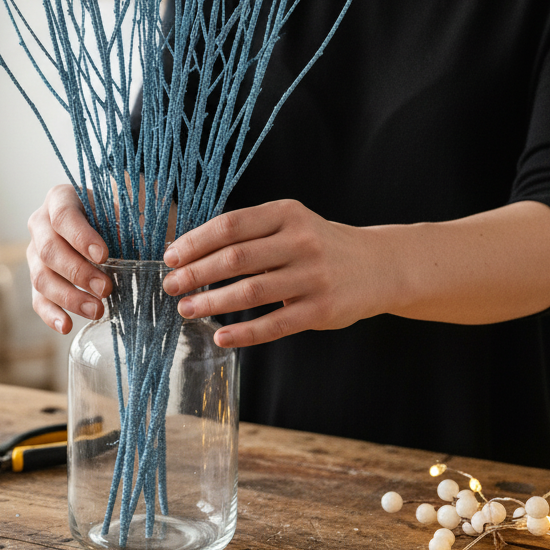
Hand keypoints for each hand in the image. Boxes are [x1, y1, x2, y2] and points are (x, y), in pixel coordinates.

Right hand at [26, 185, 110, 334]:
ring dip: (69, 297)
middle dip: (78, 272)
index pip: (62, 217)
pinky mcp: (36, 279)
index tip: (104, 256)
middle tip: (106, 288)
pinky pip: (37, 299)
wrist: (101, 225)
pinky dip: (51, 315)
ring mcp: (34, 253)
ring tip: (97, 310)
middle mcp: (39, 224)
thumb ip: (125, 229)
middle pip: (49, 250)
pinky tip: (67, 326)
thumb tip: (140, 255)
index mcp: (60, 199)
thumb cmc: (113, 217)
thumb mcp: (120, 214)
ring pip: (41, 278)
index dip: (81, 237)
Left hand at [161, 200, 389, 347]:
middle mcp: (301, 242)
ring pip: (251, 292)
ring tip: (186, 309)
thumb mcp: (290, 224)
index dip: (195, 242)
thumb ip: (249, 233)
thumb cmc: (319, 245)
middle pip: (236, 258)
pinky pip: (274, 325)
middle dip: (196, 273)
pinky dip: (244, 333)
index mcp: (286, 214)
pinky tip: (220, 335)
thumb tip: (190, 251)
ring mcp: (313, 277)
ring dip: (212, 303)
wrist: (379, 266)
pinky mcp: (321, 310)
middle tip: (170, 286)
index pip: (230, 226)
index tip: (171, 257)